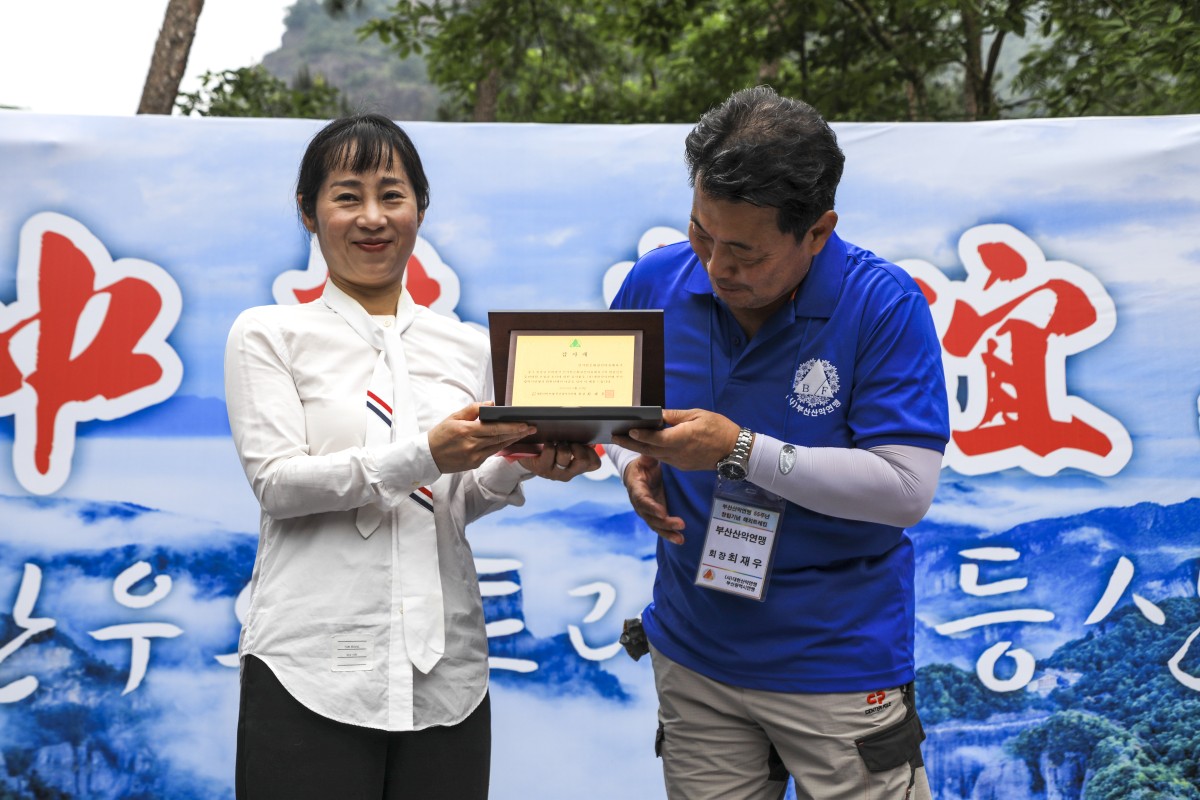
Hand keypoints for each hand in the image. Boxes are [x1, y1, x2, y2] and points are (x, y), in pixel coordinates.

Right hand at [429, 403, 535, 472]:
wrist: (428, 456)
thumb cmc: (441, 434)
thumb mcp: (454, 417)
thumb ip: (473, 409)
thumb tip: (491, 404)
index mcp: (466, 431)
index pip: (494, 428)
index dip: (511, 426)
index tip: (524, 423)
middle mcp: (472, 445)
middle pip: (500, 438)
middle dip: (517, 433)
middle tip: (532, 428)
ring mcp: (474, 456)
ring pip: (498, 446)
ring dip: (512, 440)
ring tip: (525, 433)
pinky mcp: (474, 464)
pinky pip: (491, 453)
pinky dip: (501, 446)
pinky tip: (509, 440)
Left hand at [516, 442, 602, 481]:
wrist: (529, 459)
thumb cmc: (553, 451)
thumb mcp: (569, 450)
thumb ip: (582, 447)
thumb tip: (591, 442)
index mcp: (577, 470)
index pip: (595, 463)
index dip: (591, 451)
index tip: (581, 445)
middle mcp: (568, 475)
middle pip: (583, 460)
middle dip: (577, 446)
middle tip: (568, 443)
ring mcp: (554, 473)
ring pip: (565, 454)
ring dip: (562, 444)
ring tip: (556, 443)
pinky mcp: (541, 468)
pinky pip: (550, 450)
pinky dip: (549, 443)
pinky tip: (547, 444)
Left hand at [612, 408, 741, 471]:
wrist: (735, 452)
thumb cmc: (720, 429)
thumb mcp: (698, 415)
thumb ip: (676, 416)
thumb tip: (658, 414)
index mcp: (683, 438)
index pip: (657, 438)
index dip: (642, 434)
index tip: (628, 429)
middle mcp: (679, 453)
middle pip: (650, 449)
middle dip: (631, 443)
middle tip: (614, 437)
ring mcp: (680, 462)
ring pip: (655, 455)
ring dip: (639, 447)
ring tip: (624, 439)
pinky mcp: (682, 465)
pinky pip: (664, 458)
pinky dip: (652, 451)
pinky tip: (644, 444)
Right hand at [623, 455, 684, 544]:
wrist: (637, 474)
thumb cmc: (642, 465)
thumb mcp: (645, 458)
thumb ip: (648, 457)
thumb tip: (651, 451)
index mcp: (636, 487)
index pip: (642, 500)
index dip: (651, 507)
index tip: (662, 512)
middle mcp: (640, 503)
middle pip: (650, 516)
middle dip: (664, 522)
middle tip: (680, 524)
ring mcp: (646, 511)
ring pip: (655, 525)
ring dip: (668, 532)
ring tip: (680, 538)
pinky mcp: (654, 516)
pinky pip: (660, 527)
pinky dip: (669, 534)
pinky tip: (680, 539)